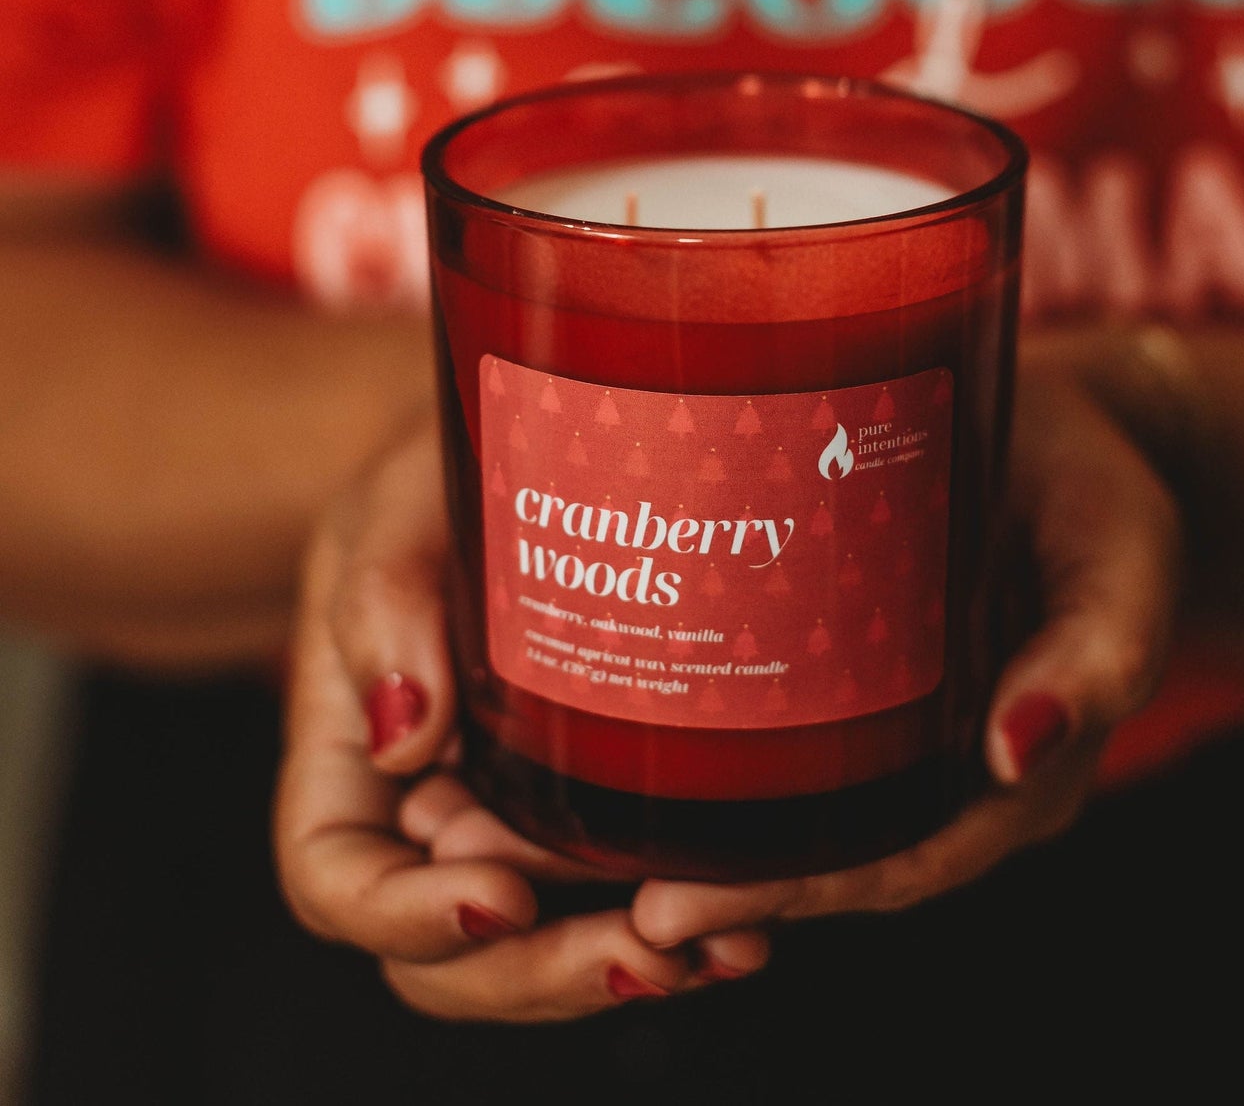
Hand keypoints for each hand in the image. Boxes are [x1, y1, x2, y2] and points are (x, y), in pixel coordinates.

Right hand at [273, 419, 769, 1020]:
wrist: (528, 440)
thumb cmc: (443, 464)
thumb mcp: (396, 505)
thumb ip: (381, 600)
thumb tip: (403, 733)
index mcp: (347, 744)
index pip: (337, 874)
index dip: (402, 914)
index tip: (497, 895)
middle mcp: (426, 796)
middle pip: (445, 945)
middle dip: (536, 970)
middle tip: (639, 953)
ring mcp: (510, 803)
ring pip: (539, 935)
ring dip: (617, 962)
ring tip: (719, 951)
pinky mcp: (592, 790)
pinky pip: (614, 881)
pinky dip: (670, 915)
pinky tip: (741, 919)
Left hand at [630, 360, 1181, 947]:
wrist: (1071, 430)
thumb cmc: (1107, 501)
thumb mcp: (1125, 568)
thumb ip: (1096, 656)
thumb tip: (1019, 751)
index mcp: (1012, 779)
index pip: (895, 864)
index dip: (790, 894)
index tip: (675, 909)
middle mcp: (944, 770)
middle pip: (825, 854)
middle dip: (712, 880)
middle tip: (584, 884)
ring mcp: (896, 722)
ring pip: (792, 804)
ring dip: (689, 826)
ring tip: (560, 831)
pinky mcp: (856, 663)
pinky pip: (785, 727)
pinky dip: (707, 747)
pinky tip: (618, 730)